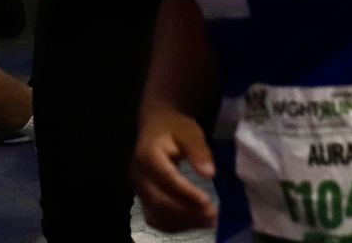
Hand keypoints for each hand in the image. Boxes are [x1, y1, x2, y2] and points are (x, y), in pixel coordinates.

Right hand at [133, 104, 217, 231]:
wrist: (156, 126)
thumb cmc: (175, 128)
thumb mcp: (190, 132)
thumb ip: (199, 151)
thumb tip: (210, 174)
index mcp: (147, 156)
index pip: (166, 179)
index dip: (185, 193)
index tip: (207, 202)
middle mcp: (138, 176)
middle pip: (158, 202)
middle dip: (186, 212)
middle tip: (213, 217)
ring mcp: (138, 190)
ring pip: (156, 214)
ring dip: (182, 222)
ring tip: (208, 222)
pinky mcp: (143, 198)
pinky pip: (155, 218)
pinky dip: (174, 224)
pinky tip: (194, 222)